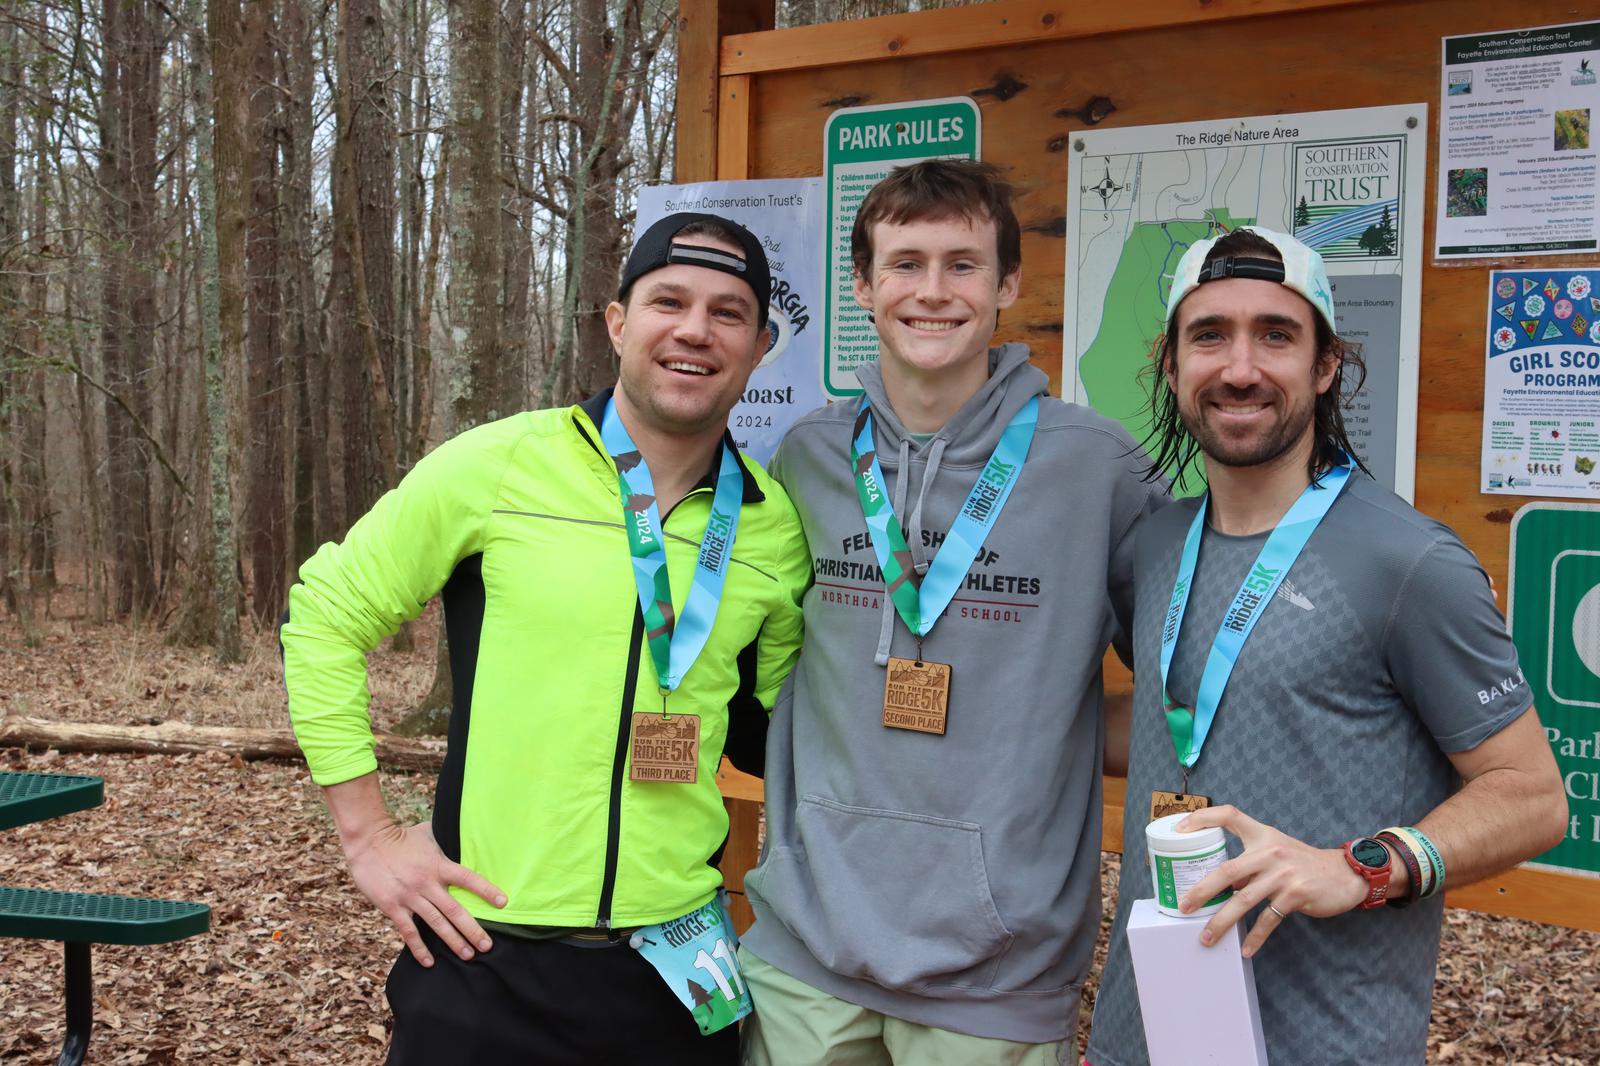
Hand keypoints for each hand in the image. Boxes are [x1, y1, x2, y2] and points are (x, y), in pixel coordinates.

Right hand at [343, 818, 507, 966]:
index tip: (503, 903)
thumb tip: (463, 832)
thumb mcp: (429, 834)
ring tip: (468, 955)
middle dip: (473, 930)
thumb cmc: (401, 836)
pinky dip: (419, 948)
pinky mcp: (393, 906)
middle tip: (488, 946)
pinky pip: (409, 931)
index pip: (468, 879)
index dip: (486, 890)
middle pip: (455, 910)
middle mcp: (427, 883)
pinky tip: (429, 962)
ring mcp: (410, 896)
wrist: (368, 841)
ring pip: (436, 924)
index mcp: (439, 865)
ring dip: (453, 941)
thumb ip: (446, 840)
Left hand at [1175, 805, 1368, 957]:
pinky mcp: (1296, 894)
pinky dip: (1255, 936)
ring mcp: (1283, 874)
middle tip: (1184, 906)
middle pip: (1227, 870)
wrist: (1344, 874)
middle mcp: (1270, 851)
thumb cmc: (1302, 862)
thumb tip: (1218, 883)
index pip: (1229, 815)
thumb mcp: (1276, 848)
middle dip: (1202, 891)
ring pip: (1243, 900)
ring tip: (1206, 937)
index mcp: (1262, 834)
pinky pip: (1268, 919)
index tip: (1180, 828)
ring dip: (1222, 921)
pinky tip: (1244, 948)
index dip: (1203, 817)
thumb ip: (1249, 859)